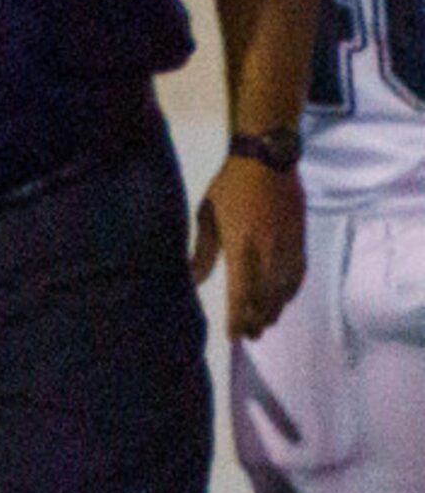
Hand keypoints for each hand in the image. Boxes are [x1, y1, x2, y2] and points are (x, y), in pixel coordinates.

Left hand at [192, 154, 305, 338]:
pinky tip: (284, 299)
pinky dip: (292, 290)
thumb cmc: (230, 186)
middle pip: (266, 296)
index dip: (238, 317)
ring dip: (275, 309)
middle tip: (250, 335)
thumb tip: (192, 280)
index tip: (233, 335)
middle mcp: (268, 248)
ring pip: (285, 288)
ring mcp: (288, 243)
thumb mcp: (206, 215)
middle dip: (258, 319)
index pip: (241, 292)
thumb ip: (202, 252)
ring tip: (265, 323)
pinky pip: (299, 271)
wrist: (267, 157)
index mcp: (241, 245)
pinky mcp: (301, 237)